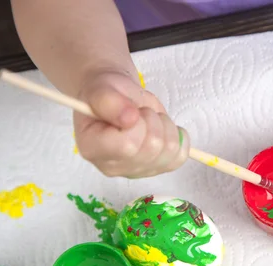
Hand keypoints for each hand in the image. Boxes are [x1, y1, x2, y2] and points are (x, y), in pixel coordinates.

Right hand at [74, 69, 189, 177]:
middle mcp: (112, 166)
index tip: (131, 110)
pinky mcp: (155, 169)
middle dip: (153, 120)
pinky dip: (178, 137)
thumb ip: (109, 102)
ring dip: (165, 126)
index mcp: (92, 148)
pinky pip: (179, 157)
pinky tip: (165, 128)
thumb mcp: (102, 89)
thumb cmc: (106, 93)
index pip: (128, 145)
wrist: (116, 97)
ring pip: (169, 152)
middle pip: (153, 147)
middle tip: (140, 112)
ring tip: (149, 118)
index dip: (138, 122)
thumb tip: (129, 119)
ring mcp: (136, 171)